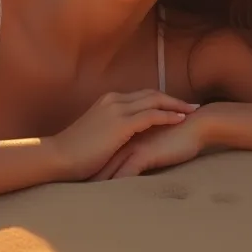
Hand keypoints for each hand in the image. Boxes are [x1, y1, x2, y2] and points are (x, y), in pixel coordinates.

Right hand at [51, 89, 198, 181]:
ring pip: (155, 101)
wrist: (58, 157)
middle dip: (173, 99)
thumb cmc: (74, 154)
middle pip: (152, 94)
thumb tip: (124, 142)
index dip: (161, 100)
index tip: (177, 106)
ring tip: (193, 112)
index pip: (141, 96)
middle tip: (193, 105)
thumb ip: (111, 133)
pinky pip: (151, 115)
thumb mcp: (96, 136)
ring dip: (176, 105)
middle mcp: (114, 100)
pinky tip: (181, 120)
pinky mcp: (121, 124)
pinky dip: (168, 115)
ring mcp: (117, 110)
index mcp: (108, 102)